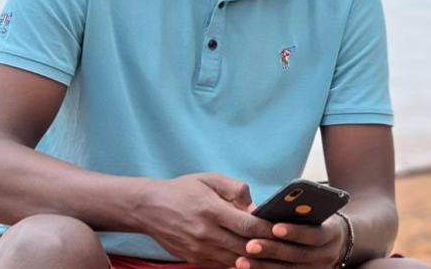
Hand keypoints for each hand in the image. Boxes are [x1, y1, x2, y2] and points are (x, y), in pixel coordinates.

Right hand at [138, 173, 272, 267]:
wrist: (149, 208)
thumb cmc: (182, 189)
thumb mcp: (208, 179)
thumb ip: (234, 189)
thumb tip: (255, 207)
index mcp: (211, 210)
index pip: (248, 227)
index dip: (268, 231)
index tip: (283, 230)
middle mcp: (206, 233)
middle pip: (246, 248)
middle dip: (269, 250)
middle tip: (288, 249)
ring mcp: (200, 250)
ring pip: (236, 262)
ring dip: (257, 262)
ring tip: (276, 260)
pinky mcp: (195, 260)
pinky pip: (223, 267)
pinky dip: (239, 265)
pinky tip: (253, 263)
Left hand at [236, 213, 348, 268]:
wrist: (339, 240)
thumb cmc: (318, 217)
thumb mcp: (317, 210)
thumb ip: (299, 209)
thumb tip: (267, 209)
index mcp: (331, 234)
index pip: (314, 234)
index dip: (294, 232)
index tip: (274, 228)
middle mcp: (327, 256)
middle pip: (298, 256)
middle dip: (272, 251)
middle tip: (249, 246)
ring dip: (264, 267)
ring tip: (242, 261)